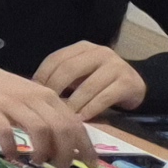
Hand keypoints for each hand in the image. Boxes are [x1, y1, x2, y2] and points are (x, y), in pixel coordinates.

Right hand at [0, 59, 97, 160]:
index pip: (74, 123)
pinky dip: (11, 147)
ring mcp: (10, 103)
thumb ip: (49, 115)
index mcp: (48, 96)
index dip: (85, 146)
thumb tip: (70, 145)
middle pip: (61, 128)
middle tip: (62, 167)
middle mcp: (33, 98)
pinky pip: (5, 131)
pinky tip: (11, 155)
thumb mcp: (32, 98)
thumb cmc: (3, 90)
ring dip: (43, 151)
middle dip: (66, 152)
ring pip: (39, 129)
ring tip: (38, 161)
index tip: (91, 164)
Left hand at [34, 39, 149, 124]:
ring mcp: (116, 66)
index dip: (42, 76)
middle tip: (46, 106)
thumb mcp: (79, 74)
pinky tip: (81, 119)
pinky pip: (104, 97)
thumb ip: (61, 77)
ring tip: (62, 116)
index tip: (33, 93)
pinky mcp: (129, 82)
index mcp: (83, 48)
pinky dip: (90, 109)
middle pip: (69, 69)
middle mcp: (100, 52)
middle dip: (55, 89)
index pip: (56, 59)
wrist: (134, 86)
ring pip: (87, 86)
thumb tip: (32, 91)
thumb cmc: (99, 81)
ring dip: (72, 104)